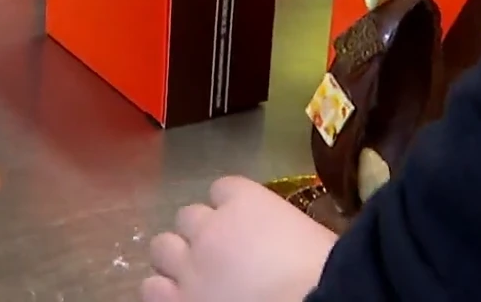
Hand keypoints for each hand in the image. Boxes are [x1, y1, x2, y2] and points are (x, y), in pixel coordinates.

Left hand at [141, 177, 335, 301]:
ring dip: (176, 260)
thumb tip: (289, 239)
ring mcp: (189, 265)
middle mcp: (209, 227)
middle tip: (219, 256)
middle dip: (201, 234)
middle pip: (188, 217)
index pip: (224, 189)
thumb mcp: (314, 236)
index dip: (232, 208)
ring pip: (162, 247)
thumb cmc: (329, 272)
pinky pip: (151, 288)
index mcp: (247, 202)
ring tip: (194, 278)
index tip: (244, 227)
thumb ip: (287, 229)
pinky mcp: (178, 300)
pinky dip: (163, 293)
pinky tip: (181, 300)